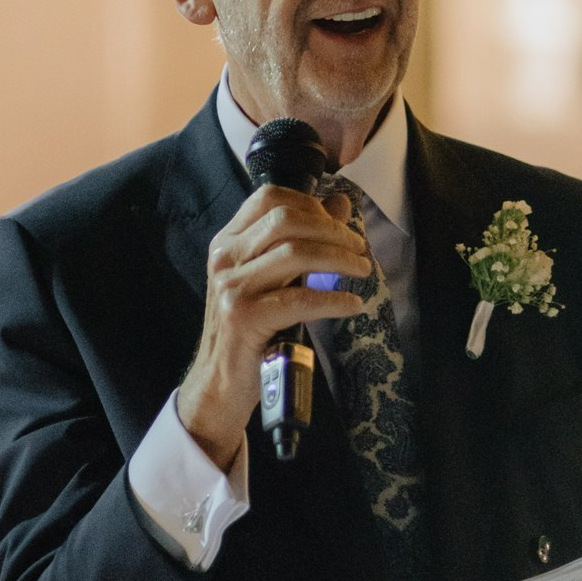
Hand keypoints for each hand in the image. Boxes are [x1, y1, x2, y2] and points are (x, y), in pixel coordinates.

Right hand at [176, 184, 372, 470]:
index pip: (269, 198)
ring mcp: (231, 287)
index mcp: (227, 242)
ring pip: (296, 253)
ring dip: (339, 260)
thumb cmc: (250, 329)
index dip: (311, 204)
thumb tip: (340, 204)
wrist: (219, 383)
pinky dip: (333, 300)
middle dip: (332, 230)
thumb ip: (301, 240)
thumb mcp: (271, 278)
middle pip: (287, 220)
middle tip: (360, 249)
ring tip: (362, 272)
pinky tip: (353, 305)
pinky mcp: (244, 318)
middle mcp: (224, 257)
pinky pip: (300, 299)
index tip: (339, 222)